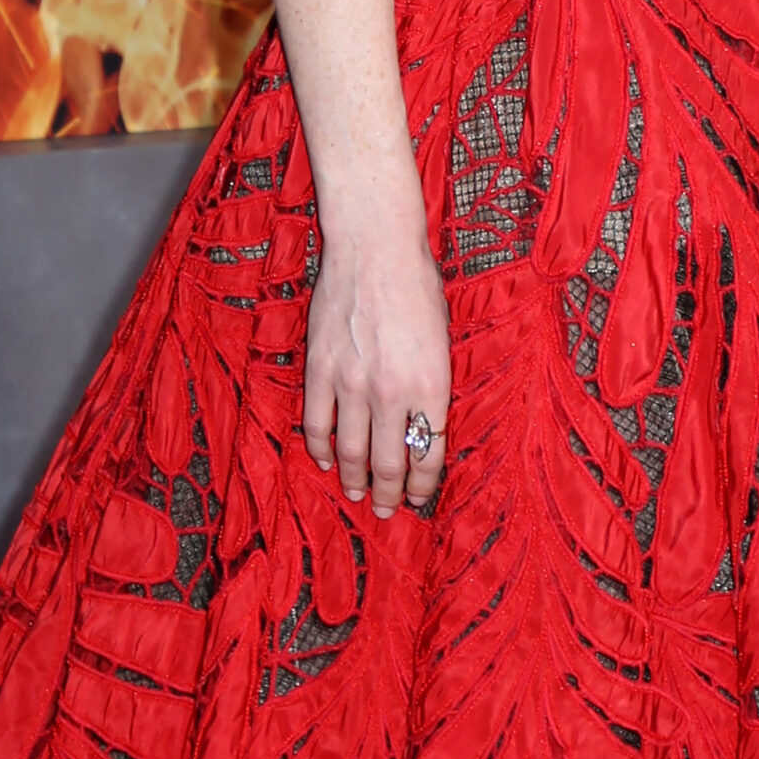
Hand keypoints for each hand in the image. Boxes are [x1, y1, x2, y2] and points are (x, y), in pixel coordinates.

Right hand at [302, 207, 450, 517]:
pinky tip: (327, 460)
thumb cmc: (416, 286)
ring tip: (359, 494)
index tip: (419, 497)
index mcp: (431, 384)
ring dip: (355, 480)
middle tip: (387, 511)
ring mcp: (351, 383)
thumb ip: (432, 386)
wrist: (374, 247)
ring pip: (351, 453)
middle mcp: (392, 392)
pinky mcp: (320, 370)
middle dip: (390, 495)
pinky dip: (321, 450)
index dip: (423, 485)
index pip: (429, 455)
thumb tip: (423, 427)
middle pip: (391, 464)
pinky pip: (317, 425)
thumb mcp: (442, 339)